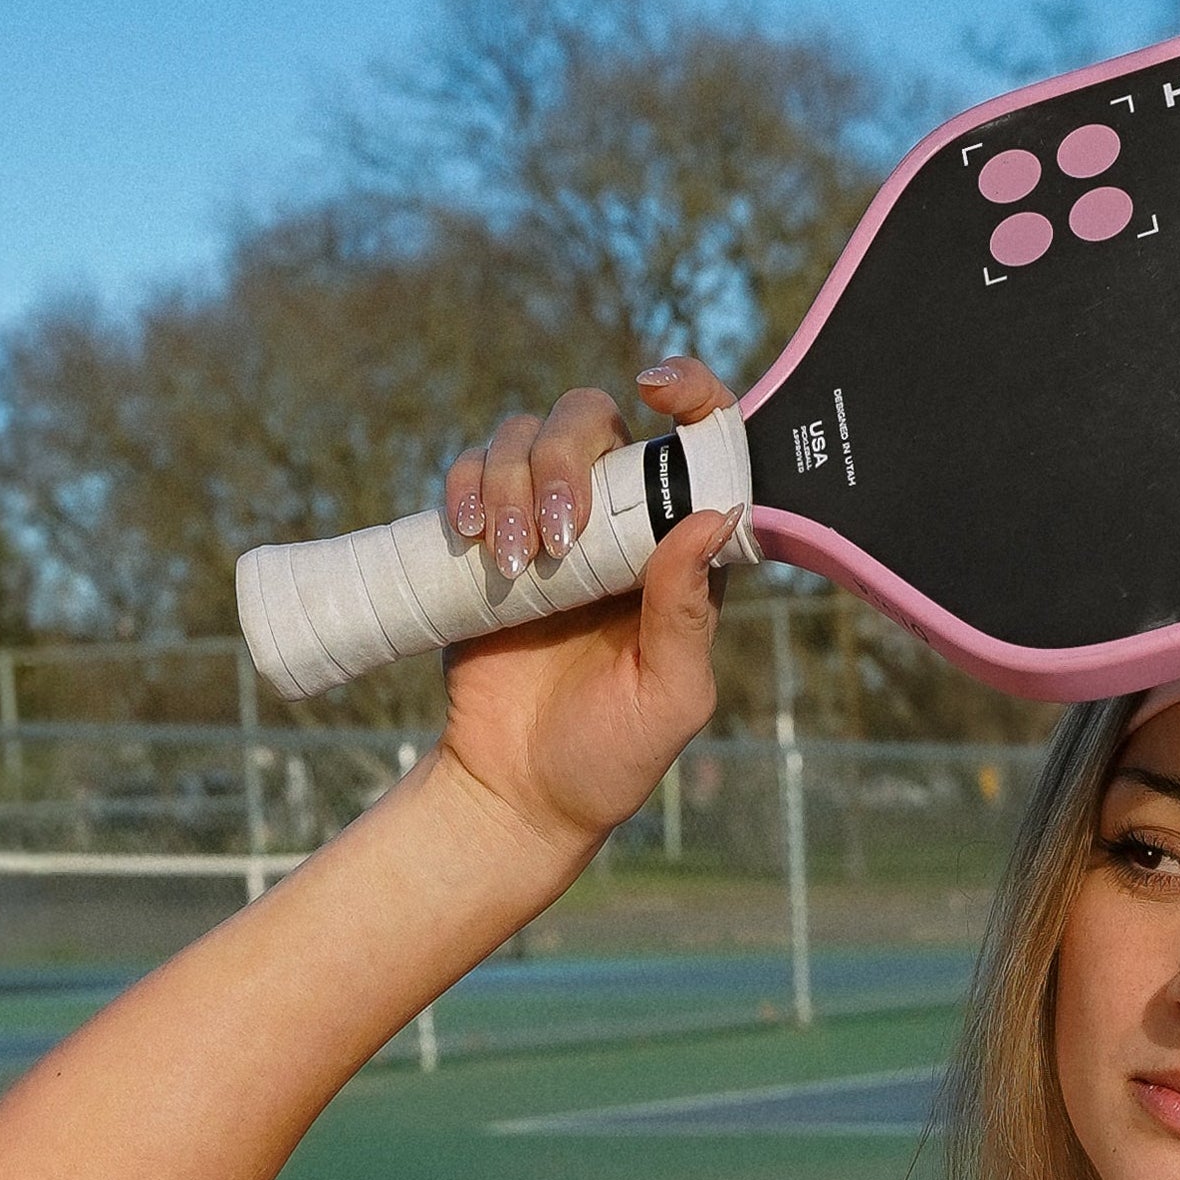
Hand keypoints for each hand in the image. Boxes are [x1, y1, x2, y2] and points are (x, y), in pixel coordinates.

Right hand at [431, 356, 740, 868]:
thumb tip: (711, 515)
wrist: (517, 792)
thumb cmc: (610, 755)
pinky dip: (468, 484)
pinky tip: (471, 535)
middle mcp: (615, 521)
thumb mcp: (670, 696)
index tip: (658, 387)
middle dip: (568, 460)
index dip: (690, 393)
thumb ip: (688, 611)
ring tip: (513, 563)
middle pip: (593, 420)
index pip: (696, 443)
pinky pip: (473, 470)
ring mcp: (547, 522)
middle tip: (558, 541)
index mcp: (677, 550)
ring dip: (514, 479)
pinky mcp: (490, 536)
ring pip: (527, 434)